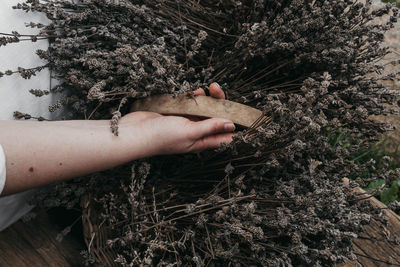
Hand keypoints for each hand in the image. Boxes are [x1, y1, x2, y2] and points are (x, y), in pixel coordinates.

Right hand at [120, 83, 234, 154]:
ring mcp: (186, 121)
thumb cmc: (161, 137)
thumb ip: (210, 128)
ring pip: (204, 107)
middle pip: (216, 117)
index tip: (250, 118)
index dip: (237, 126)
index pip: (225, 135)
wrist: (135, 131)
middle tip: (217, 89)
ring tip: (204, 89)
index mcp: (202, 141)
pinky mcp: (177, 112)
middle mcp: (197, 131)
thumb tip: (231, 125)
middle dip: (220, 103)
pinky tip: (191, 92)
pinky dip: (192, 96)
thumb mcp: (189, 133)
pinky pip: (190, 102)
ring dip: (206, 97)